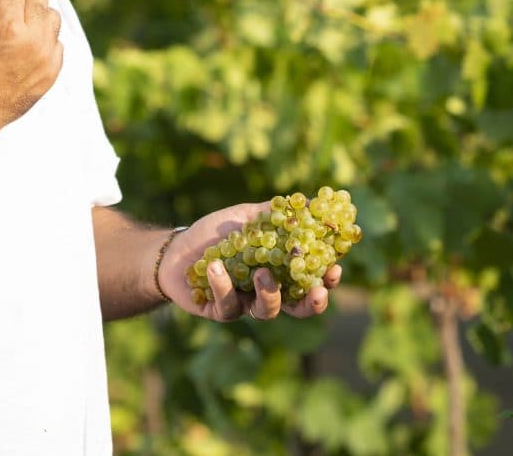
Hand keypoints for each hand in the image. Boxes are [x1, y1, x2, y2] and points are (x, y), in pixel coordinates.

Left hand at [158, 202, 342, 321]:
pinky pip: (228, 306)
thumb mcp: (248, 217)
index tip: (335, 267)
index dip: (326, 279)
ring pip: (267, 312)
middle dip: (312, 303)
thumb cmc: (217, 233)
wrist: (176, 249)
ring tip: (261, 271)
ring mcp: (245, 304)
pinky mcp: (220, 311)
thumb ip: (277, 214)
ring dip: (269, 292)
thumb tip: (310, 200)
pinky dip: (223, 284)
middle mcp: (267, 292)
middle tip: (318, 292)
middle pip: (298, 308)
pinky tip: (217, 266)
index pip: (310, 280)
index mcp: (280, 271)